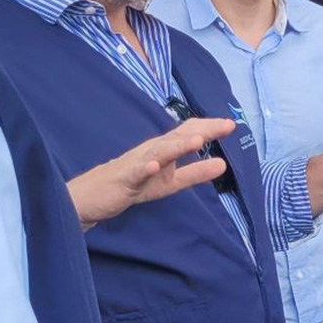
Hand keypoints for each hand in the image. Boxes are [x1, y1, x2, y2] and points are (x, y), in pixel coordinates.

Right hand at [69, 117, 235, 229]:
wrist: (90, 196)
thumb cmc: (132, 184)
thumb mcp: (170, 182)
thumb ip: (194, 172)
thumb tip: (223, 165)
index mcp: (163, 150)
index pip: (188, 133)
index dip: (209, 128)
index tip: (232, 125)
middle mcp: (151, 151)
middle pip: (178, 137)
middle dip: (202, 130)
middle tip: (226, 125)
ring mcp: (136, 164)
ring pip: (159, 152)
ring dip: (177, 145)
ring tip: (197, 140)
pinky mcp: (123, 179)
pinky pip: (134, 173)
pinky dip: (145, 168)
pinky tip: (155, 166)